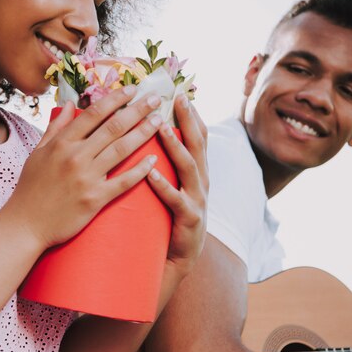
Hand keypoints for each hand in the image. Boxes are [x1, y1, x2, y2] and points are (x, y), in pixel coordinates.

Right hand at [4, 86, 164, 249]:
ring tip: (160, 122)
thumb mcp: (38, 153)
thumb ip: (56, 127)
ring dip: (143, 133)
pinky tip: (153, 159)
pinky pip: (123, 182)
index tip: (132, 89)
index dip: (115, 99)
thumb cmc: (30, 188)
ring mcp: (86, 178)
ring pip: (121, 150)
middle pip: (113, 127)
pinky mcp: (95, 199)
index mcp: (62, 143)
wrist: (25, 224)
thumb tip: (71, 104)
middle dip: (137, 110)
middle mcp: (75, 157)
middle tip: (154, 99)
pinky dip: (140, 170)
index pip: (94, 114)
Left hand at [148, 94, 208, 276]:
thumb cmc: (169, 218)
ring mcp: (197, 200)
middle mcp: (201, 182)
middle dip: (189, 120)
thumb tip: (149, 135)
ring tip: (161, 128)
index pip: (197, 137)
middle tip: (178, 99)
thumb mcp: (172, 186)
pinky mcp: (189, 219)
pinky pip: (175, 199)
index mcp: (196, 172)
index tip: (180, 92)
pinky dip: (163, 185)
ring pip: (189, 167)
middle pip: (197, 145)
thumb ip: (166, 163)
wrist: (176, 258)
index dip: (191, 115)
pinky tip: (151, 173)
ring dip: (176, 146)